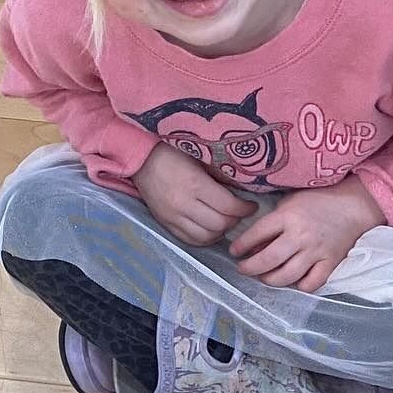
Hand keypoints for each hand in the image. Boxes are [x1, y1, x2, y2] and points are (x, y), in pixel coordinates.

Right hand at [133, 143, 256, 245]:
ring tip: (226, 221)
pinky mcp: (165, 223)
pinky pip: (190, 240)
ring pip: (206, 237)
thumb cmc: (172, 151)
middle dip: (235, 220)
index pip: (228, 206)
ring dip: (221, 231)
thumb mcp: (199, 156)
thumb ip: (219, 174)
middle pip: (219, 224)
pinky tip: (211, 230)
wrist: (140, 158)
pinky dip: (205, 238)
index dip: (245, 209)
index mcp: (194, 184)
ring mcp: (172, 216)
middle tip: (240, 213)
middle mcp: (183, 204)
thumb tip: (243, 189)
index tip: (252, 206)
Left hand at [231, 177, 386, 291]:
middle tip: (243, 269)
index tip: (235, 252)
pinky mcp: (330, 263)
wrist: (352, 206)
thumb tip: (254, 247)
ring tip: (264, 277)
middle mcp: (300, 236)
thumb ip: (272, 223)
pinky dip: (299, 286)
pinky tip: (293, 281)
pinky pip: (311, 284)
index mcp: (288, 216)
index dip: (241, 246)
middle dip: (250, 268)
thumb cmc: (318, 201)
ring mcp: (316, 252)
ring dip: (270, 280)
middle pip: (268, 260)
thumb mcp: (290, 203)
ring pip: (286, 276)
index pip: (257, 234)